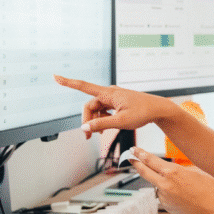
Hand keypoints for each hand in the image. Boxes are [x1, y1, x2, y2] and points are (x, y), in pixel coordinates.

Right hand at [54, 75, 171, 138]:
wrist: (158, 109)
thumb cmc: (143, 112)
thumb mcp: (121, 122)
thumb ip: (101, 124)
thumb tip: (85, 128)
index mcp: (108, 94)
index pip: (84, 86)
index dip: (68, 83)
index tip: (56, 77)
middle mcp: (109, 94)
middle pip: (90, 106)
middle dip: (87, 120)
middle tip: (88, 137)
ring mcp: (113, 98)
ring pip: (96, 110)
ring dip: (95, 121)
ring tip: (101, 133)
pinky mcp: (116, 103)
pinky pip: (103, 111)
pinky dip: (102, 120)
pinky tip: (107, 127)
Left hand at [127, 147, 213, 213]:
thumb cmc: (209, 188)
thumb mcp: (193, 170)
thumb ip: (177, 169)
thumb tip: (169, 169)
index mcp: (172, 172)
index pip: (150, 160)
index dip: (140, 154)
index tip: (134, 150)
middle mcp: (165, 185)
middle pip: (144, 172)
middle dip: (136, 163)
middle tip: (130, 158)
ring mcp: (164, 197)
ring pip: (157, 186)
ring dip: (162, 183)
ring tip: (182, 187)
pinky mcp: (166, 207)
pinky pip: (163, 196)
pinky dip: (169, 194)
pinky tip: (183, 196)